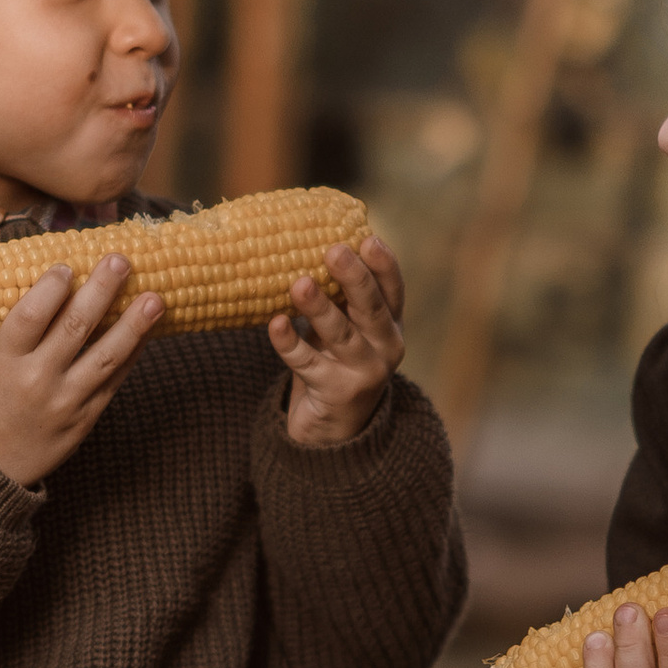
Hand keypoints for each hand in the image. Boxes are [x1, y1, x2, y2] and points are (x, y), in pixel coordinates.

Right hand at [0, 252, 162, 489]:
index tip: (68, 267)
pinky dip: (132, 353)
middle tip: (121, 261)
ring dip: (135, 324)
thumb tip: (64, 286)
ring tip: (155, 299)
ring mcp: (64, 402)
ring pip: (106, 355)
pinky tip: (146, 332)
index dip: (52, 287)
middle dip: (102, 289)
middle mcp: (36, 380)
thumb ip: (23, 333)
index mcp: (4, 361)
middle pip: (75, 327)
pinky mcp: (85, 419)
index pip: (30, 315)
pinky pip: (114, 380)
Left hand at [273, 233, 405, 449]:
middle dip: (354, 277)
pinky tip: (275, 324)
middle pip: (371, 309)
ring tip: (299, 283)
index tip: (367, 238)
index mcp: (389, 325)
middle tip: (334, 250)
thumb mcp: (344, 328)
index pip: (393, 290)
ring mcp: (364, 373)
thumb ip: (337, 297)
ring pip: (341, 335)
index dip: (384, 264)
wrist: (333, 430)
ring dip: (320, 308)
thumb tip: (303, 242)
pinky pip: (309, 364)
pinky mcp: (337, 394)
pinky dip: (290, 343)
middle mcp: (385, 348)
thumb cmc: (334, 363)